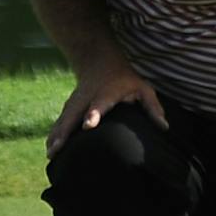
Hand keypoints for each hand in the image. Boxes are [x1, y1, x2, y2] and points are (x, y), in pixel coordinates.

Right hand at [46, 65, 167, 156]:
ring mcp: (76, 102)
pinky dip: (54, 134)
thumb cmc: (125, 79)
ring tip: (51, 154)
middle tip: (58, 147)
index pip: (99, 104)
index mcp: (107, 93)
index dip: (93, 114)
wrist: (98, 60)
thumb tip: (165, 127)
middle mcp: (88, 98)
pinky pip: (61, 122)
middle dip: (66, 131)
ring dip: (57, 136)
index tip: (87, 125)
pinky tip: (50, 150)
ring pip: (64, 119)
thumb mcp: (142, 87)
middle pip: (74, 114)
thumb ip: (152, 107)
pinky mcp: (70, 107)